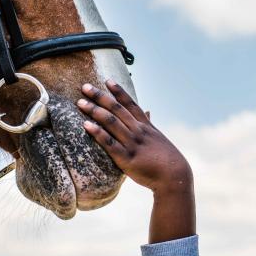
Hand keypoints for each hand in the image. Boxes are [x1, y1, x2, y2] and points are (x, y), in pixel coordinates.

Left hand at [78, 80, 194, 242]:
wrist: (174, 176)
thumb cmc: (165, 158)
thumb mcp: (158, 137)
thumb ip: (149, 123)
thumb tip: (147, 111)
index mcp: (146, 125)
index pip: (130, 104)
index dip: (118, 91)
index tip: (107, 80)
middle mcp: (138, 131)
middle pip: (117, 109)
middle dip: (100, 97)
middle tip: (85, 87)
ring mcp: (132, 143)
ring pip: (111, 122)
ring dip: (94, 110)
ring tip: (80, 102)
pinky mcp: (126, 158)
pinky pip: (109, 143)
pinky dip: (97, 133)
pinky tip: (86, 125)